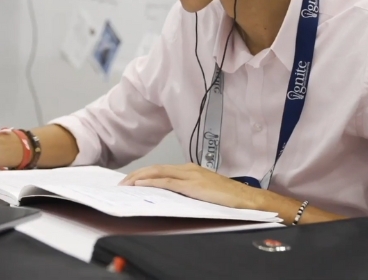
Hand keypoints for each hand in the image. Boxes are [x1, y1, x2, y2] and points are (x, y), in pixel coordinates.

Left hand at [119, 163, 265, 209]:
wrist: (246, 199)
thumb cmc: (228, 198)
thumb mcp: (203, 192)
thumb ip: (187, 191)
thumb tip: (170, 197)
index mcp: (190, 170)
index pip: (161, 170)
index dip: (144, 174)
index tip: (130, 181)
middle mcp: (188, 169)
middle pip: (156, 169)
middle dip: (136, 175)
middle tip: (121, 183)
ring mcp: (190, 176)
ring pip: (158, 173)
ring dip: (140, 178)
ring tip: (126, 184)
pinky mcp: (193, 185)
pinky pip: (167, 182)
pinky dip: (152, 182)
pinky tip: (141, 185)